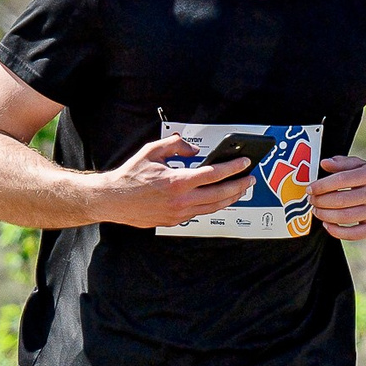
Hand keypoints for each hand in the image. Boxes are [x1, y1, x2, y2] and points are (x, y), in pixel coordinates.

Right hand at [93, 134, 251, 229]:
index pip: (214, 174)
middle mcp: (181, 200)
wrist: (114, 200)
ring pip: (214, 207)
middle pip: (221, 193)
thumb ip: (176, 145)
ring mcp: (179, 213)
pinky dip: (214, 205)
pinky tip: (220, 199)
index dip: (233, 168)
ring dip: (231, 198)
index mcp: (178, 181)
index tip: (244, 163)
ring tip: (241, 189)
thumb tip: (194, 150)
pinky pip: (201, 213)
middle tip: (250, 178)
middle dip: (240, 185)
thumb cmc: (130, 176)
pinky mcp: (176, 221)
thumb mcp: (152, 151)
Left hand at [311, 155, 365, 240]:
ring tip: (317, 211)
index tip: (310, 189)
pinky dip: (335, 231)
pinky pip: (352, 234)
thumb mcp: (363, 166)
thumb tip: (324, 164)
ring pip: (344, 217)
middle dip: (320, 201)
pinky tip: (327, 224)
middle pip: (340, 200)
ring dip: (324, 215)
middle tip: (311, 201)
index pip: (341, 180)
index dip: (321, 185)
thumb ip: (343, 163)